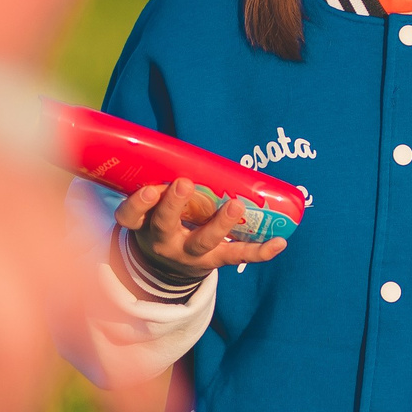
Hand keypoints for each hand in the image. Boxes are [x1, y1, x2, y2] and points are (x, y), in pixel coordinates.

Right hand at [116, 178, 288, 283]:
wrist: (168, 266)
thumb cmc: (162, 221)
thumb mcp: (150, 207)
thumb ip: (160, 182)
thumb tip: (177, 145)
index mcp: (144, 225)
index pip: (131, 216)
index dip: (138, 204)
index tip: (148, 188)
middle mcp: (164, 242)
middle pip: (165, 226)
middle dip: (173, 205)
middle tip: (183, 183)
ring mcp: (191, 255)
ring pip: (204, 242)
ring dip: (220, 223)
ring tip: (236, 205)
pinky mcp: (215, 261)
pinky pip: (238, 255)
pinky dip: (260, 251)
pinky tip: (279, 243)